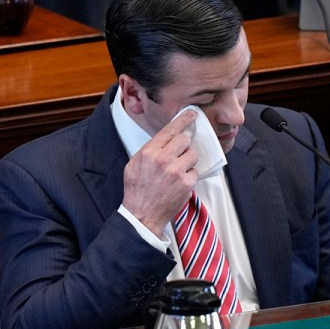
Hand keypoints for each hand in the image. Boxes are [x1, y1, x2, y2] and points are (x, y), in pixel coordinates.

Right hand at [122, 109, 198, 235]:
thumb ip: (150, 150)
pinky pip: (195, 171)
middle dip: (183, 146)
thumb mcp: (134, 164)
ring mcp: (177, 171)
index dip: (183, 120)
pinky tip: (179, 183)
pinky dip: (189, 176)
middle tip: (177, 155)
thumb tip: (165, 139)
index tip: (192, 114)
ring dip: (187, 161)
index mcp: (149, 152)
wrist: (142, 214)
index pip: (170, 130)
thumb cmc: (137, 190)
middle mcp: (163, 159)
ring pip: (192, 154)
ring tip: (177, 171)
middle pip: (185, 140)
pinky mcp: (187, 183)